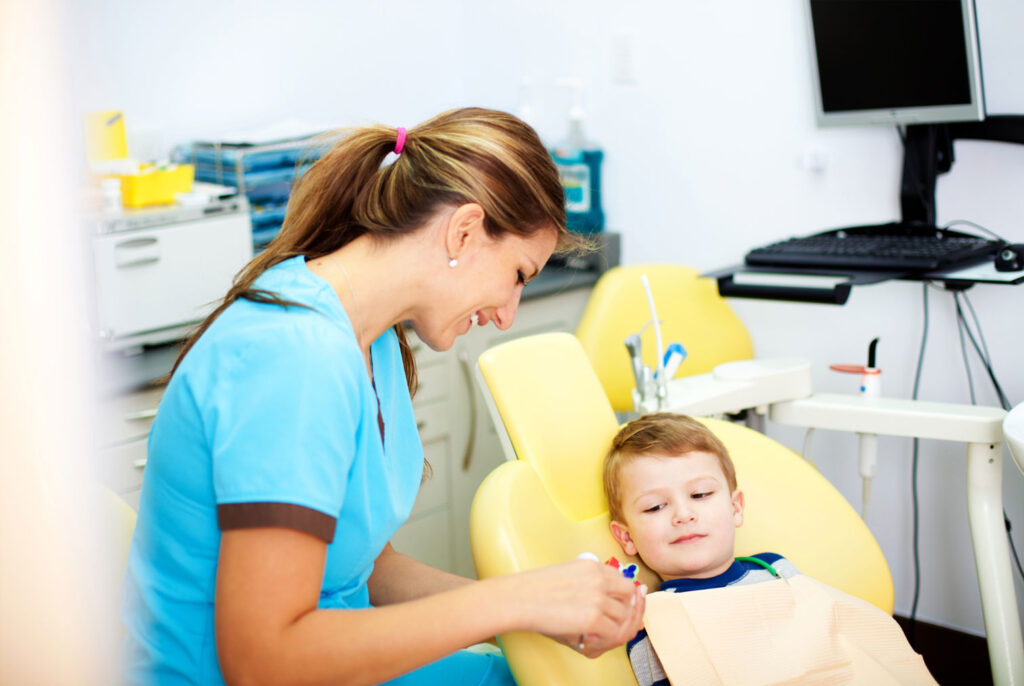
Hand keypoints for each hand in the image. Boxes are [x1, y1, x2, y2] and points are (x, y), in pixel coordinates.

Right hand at [498, 559, 646, 658]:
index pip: (623, 580)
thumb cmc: (535, 589)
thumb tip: (605, 603)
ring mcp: (598, 599)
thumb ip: (588, 583)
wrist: (519, 598)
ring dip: (616, 629)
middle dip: (628, 612)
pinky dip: (606, 641)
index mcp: (593, 566)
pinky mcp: (593, 619)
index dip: (626, 596)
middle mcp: (600, 579)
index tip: (622, 606)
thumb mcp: (567, 574)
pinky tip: (592, 641)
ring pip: (624, 618)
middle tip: (619, 624)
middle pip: (631, 597)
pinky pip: (614, 634)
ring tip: (601, 636)